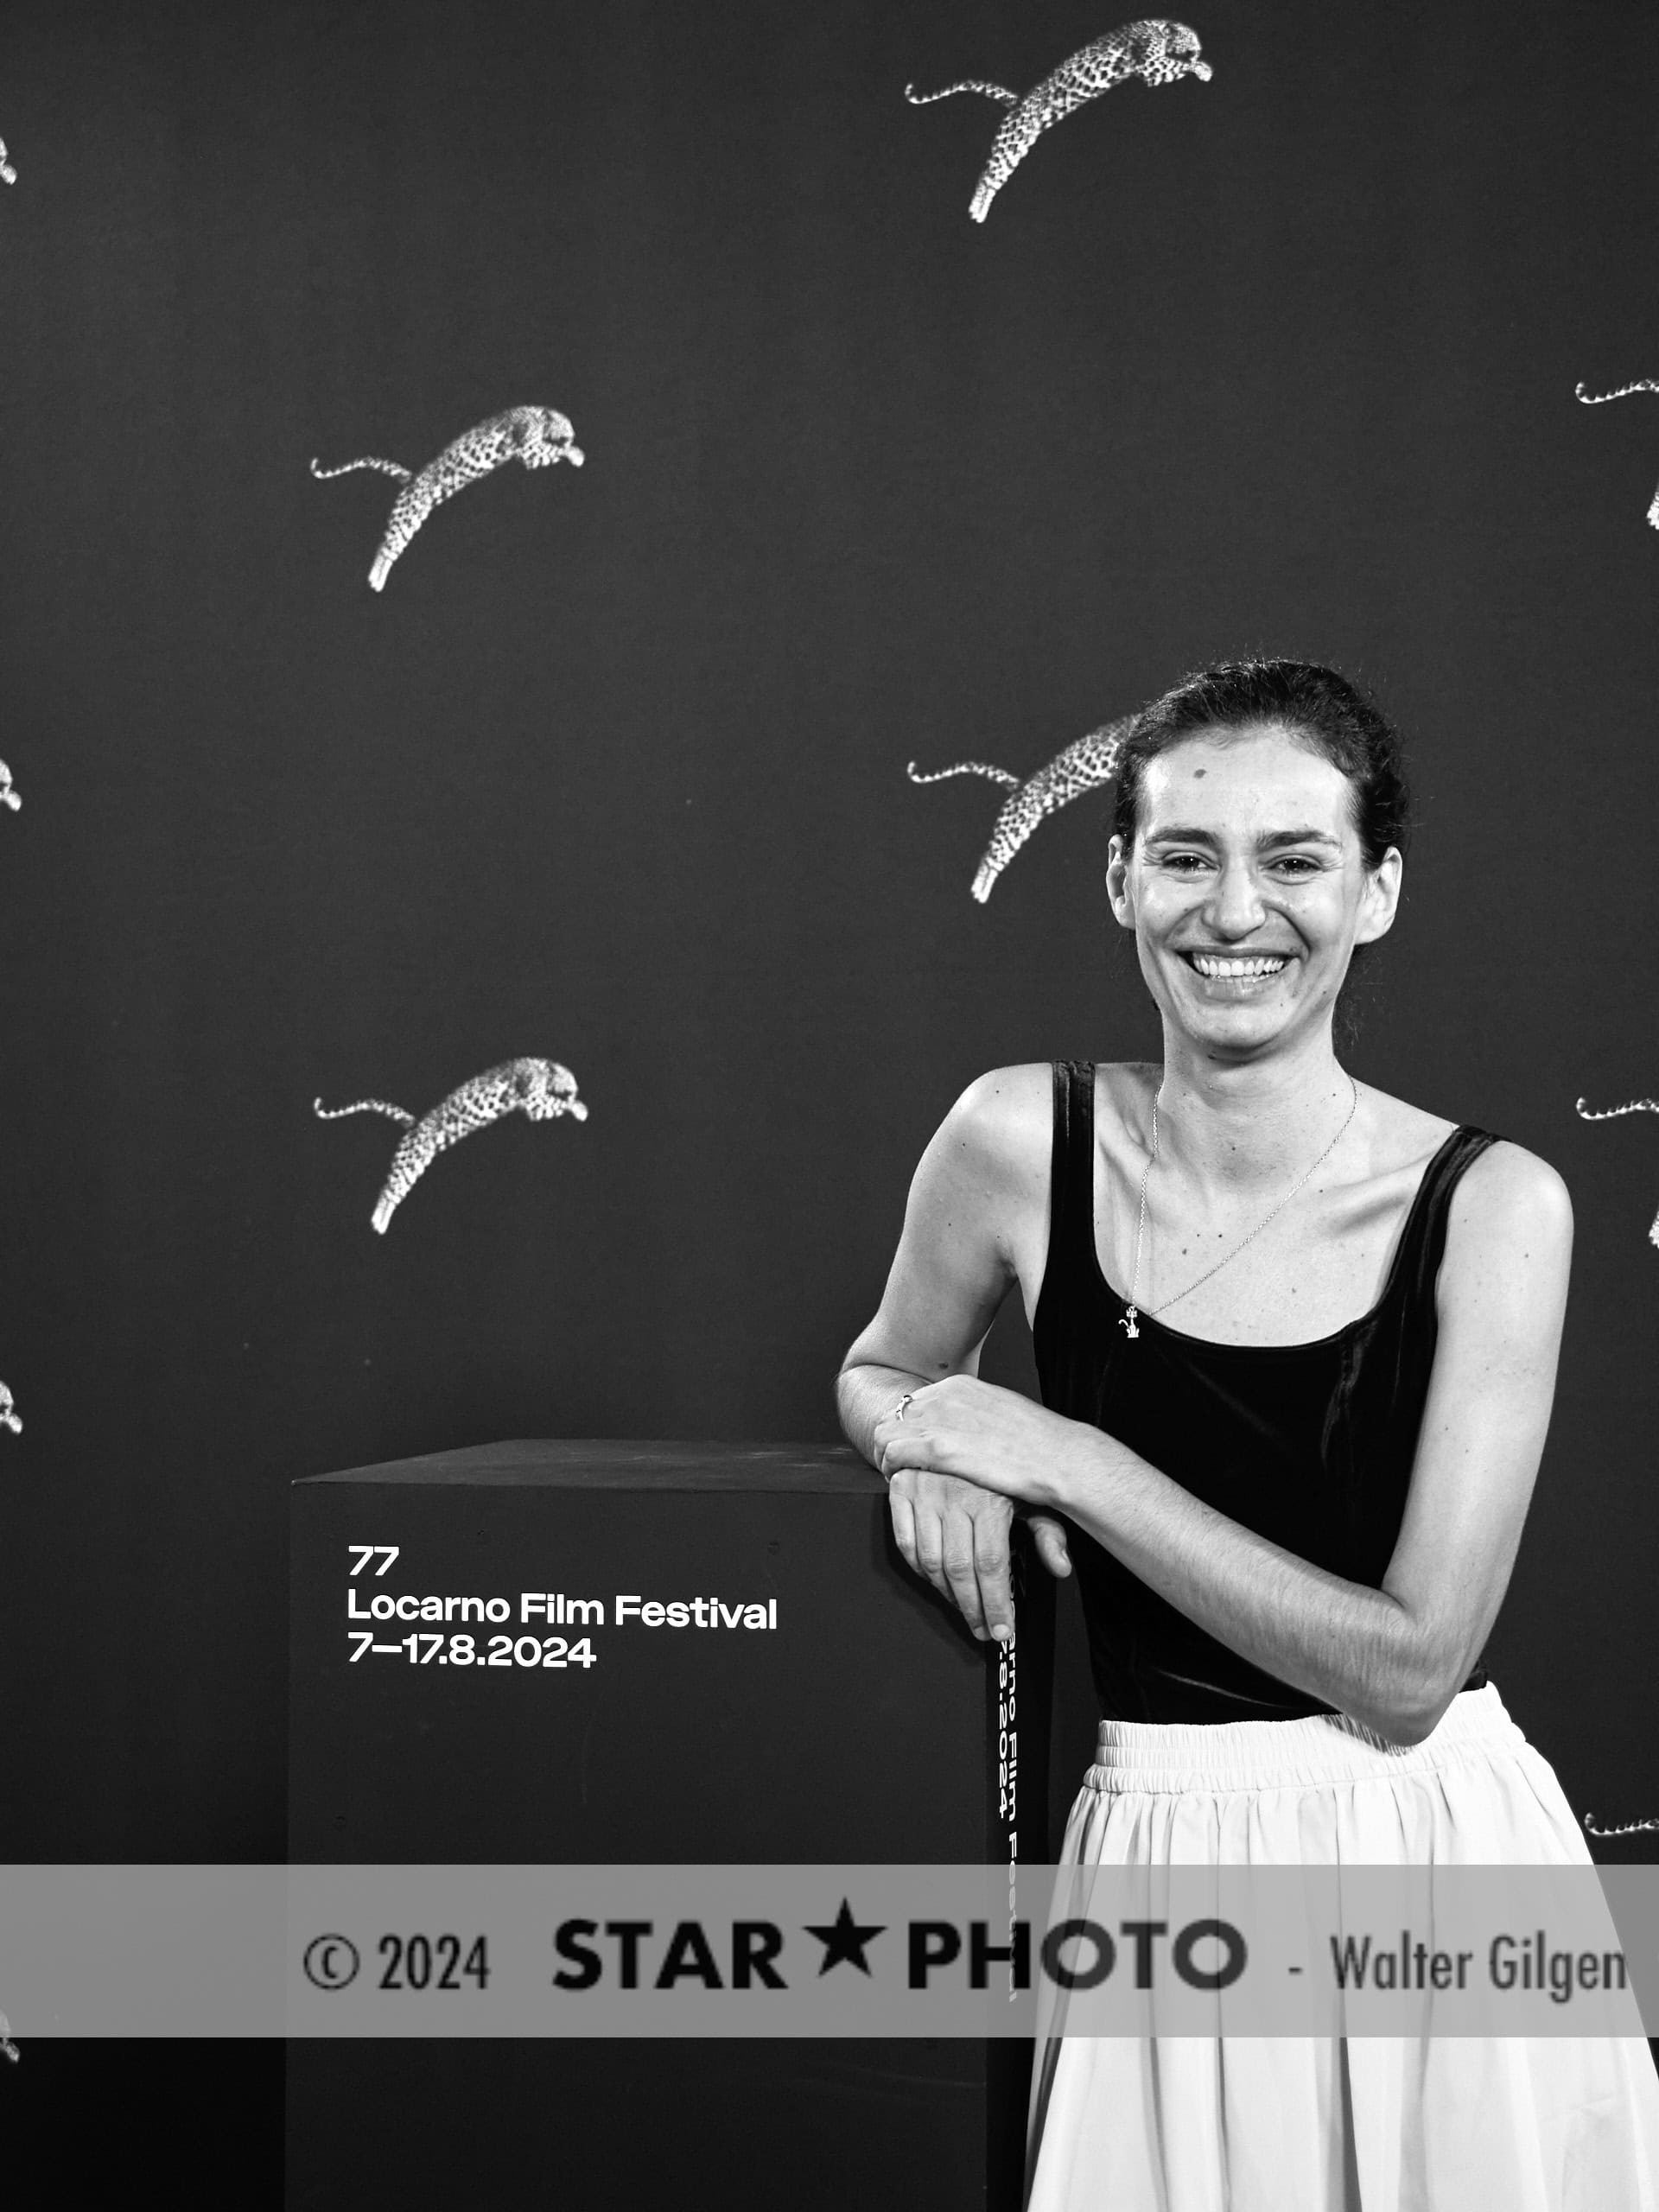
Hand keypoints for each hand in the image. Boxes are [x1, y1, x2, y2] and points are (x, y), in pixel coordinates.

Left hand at [872, 1374, 1080, 1507]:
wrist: (1060, 1458)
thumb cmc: (1041, 1446)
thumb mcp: (1004, 1416)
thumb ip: (978, 1418)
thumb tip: (968, 1430)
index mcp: (961, 1386)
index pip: (915, 1402)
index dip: (910, 1428)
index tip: (914, 1450)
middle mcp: (945, 1396)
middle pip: (895, 1414)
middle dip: (894, 1440)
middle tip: (899, 1466)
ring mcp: (940, 1419)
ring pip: (885, 1432)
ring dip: (886, 1455)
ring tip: (896, 1477)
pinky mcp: (938, 1447)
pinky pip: (892, 1453)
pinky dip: (889, 1468)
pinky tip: (901, 1483)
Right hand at [872, 1379, 1074, 1641]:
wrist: (955, 1416)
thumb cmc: (998, 1460)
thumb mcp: (1030, 1491)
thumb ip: (1047, 1530)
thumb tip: (1062, 1568)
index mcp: (989, 1496)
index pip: (991, 1565)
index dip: (997, 1604)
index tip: (1003, 1630)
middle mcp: (954, 1494)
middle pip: (959, 1570)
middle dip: (973, 1608)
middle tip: (984, 1630)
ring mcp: (923, 1491)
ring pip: (930, 1562)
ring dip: (946, 1595)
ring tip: (963, 1610)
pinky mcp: (901, 1488)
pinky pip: (905, 1542)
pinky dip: (918, 1568)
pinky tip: (935, 1581)